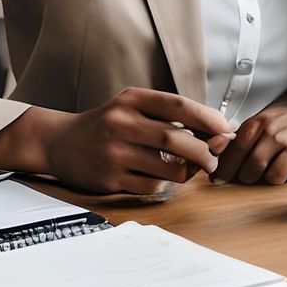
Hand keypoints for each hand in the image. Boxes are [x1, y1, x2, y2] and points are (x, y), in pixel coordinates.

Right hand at [0, 89, 234, 196]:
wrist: (60, 142)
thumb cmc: (107, 124)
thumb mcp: (132, 107)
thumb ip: (167, 115)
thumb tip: (214, 131)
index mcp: (132, 99)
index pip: (179, 105)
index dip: (208, 118)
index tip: (227, 130)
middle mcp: (122, 123)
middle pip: (176, 139)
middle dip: (204, 152)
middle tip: (215, 159)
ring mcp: (114, 152)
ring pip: (167, 167)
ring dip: (187, 172)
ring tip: (190, 169)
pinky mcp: (110, 178)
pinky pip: (151, 186)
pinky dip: (164, 184)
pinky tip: (161, 177)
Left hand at [212, 100, 286, 185]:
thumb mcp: (264, 123)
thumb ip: (244, 138)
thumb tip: (219, 156)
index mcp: (256, 122)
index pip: (232, 148)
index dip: (223, 167)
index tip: (217, 178)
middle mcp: (268, 129)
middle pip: (242, 164)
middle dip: (240, 175)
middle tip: (243, 177)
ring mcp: (282, 141)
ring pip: (256, 171)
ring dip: (257, 177)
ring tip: (264, 172)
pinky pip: (276, 176)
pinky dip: (275, 178)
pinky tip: (280, 170)